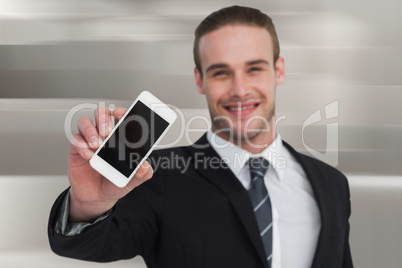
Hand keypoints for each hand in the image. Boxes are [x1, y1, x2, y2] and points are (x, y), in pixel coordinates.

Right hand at [67, 105, 153, 221]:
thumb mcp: (133, 181)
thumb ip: (142, 173)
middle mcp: (104, 134)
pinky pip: (75, 139)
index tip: (120, 114)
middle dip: (103, 118)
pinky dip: (81, 145)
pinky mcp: (76, 149)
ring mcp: (89, 140)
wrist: (96, 197)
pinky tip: (88, 156)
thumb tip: (145, 165)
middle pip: (101, 113)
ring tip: (97, 145)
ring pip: (85, 122)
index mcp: (120, 136)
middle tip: (107, 132)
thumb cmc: (114, 182)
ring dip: (90, 130)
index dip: (120, 112)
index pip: (120, 116)